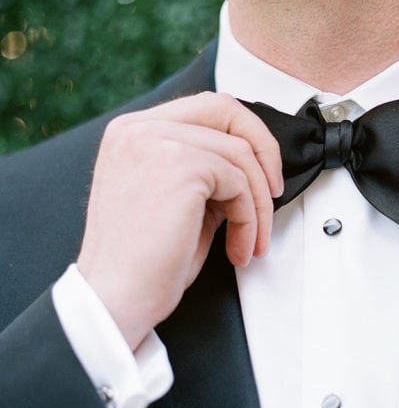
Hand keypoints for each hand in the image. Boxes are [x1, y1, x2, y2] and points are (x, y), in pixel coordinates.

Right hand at [77, 92, 282, 350]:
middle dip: (263, 149)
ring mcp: (156, 141)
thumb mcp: (174, 202)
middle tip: (273, 194)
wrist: (116, 299)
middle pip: (225, 109)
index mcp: (132, 133)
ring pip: (240, 155)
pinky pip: (239, 183)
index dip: (244, 136)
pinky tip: (238, 250)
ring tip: (251, 244)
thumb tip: (250, 167)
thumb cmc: (144, 264)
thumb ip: (203, 172)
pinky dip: (250, 220)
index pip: (205, 108)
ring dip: (257, 205)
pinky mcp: (179, 165)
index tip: (260, 178)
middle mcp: (138, 128)